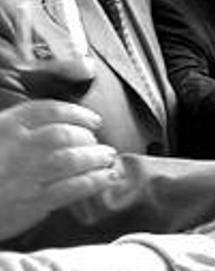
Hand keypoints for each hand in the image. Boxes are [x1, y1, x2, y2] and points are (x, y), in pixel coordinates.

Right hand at [0, 101, 118, 239]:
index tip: (93, 119)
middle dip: (86, 137)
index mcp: (5, 128)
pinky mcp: (33, 202)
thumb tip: (62, 123)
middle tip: (98, 142)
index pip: (47, 111)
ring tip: (107, 157)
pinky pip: (71, 188)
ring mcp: (25, 176)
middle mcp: (16, 149)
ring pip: (70, 160)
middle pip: (62, 135)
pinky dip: (94, 181)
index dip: (76, 113)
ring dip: (95, 158)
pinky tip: (107, 178)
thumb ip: (21, 127)